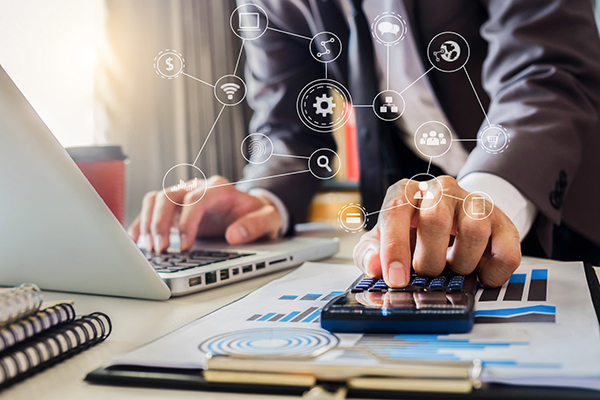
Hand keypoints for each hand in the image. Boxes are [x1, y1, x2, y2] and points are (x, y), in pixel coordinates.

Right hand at [128, 176, 281, 251]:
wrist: (254, 211)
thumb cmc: (259, 215)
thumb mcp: (268, 220)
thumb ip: (255, 226)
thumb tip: (235, 235)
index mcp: (220, 188)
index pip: (196, 199)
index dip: (188, 222)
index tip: (185, 246)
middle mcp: (198, 188)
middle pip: (170, 196)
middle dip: (160, 223)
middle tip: (160, 249)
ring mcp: (184, 197)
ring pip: (156, 199)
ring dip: (148, 222)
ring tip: (150, 248)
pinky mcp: (175, 209)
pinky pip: (151, 208)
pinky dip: (141, 222)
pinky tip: (136, 240)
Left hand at [353, 176, 520, 287]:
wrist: (452, 222)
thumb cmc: (412, 234)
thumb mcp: (382, 241)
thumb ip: (369, 254)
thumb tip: (373, 267)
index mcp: (407, 192)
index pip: (397, 209)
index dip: (395, 247)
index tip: (396, 278)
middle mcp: (441, 190)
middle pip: (436, 218)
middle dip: (428, 258)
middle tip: (426, 273)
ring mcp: (474, 203)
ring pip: (474, 230)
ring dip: (461, 262)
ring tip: (452, 267)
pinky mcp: (503, 222)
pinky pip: (506, 251)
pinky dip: (492, 272)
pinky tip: (479, 274)